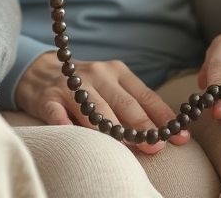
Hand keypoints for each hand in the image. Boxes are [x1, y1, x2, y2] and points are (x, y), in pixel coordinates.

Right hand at [13, 53, 186, 153]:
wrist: (40, 71)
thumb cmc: (87, 87)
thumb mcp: (112, 87)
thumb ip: (135, 106)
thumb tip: (167, 135)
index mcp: (117, 72)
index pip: (145, 95)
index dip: (163, 117)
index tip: (180, 137)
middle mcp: (97, 74)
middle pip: (122, 103)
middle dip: (141, 127)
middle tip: (156, 147)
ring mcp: (72, 85)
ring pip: (94, 109)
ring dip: (109, 130)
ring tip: (124, 149)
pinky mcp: (48, 97)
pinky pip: (58, 112)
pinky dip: (64, 122)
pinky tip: (72, 132)